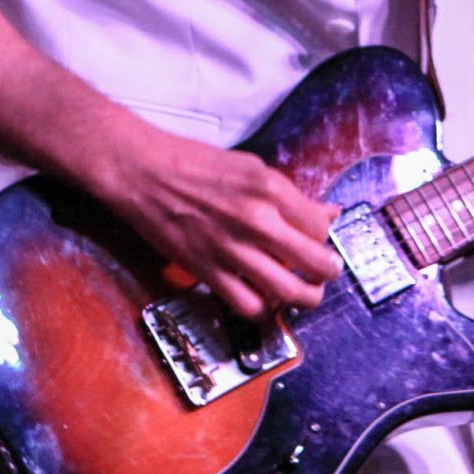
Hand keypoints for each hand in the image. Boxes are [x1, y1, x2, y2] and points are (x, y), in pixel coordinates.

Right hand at [86, 117, 341, 319]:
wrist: (145, 174)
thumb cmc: (196, 164)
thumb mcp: (252, 167)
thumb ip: (290, 195)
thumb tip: (328, 213)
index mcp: (271, 188)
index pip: (319, 227)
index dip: (323, 237)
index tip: (318, 239)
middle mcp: (257, 221)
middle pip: (315, 262)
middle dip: (327, 272)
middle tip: (325, 273)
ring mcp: (232, 250)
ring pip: (288, 291)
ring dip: (305, 298)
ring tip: (306, 294)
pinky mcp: (208, 272)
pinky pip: (248, 305)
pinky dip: (263, 309)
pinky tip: (265, 299)